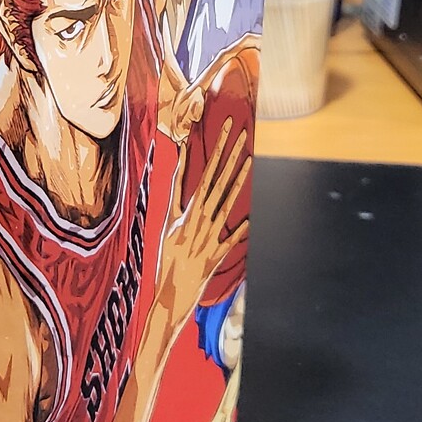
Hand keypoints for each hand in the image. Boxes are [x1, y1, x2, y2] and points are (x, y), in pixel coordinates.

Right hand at [158, 120, 250, 321]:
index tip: (222, 130)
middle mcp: (199, 219)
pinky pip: (234, 238)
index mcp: (187, 211)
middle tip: (238, 130)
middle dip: (227, 153)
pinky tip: (254, 216)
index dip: (213, 150)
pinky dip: (243, 228)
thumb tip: (177, 172)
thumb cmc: (168, 255)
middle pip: (216, 180)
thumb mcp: (168, 223)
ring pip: (227, 202)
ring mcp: (210, 235)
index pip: (202, 172)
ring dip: (238, 179)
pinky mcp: (219, 253)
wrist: (171, 291)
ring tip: (249, 157)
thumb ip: (176, 197)